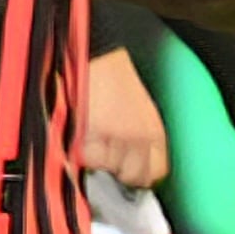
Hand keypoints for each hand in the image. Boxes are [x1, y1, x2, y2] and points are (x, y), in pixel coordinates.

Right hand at [82, 49, 169, 189]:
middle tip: (106, 158)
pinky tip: (79, 137)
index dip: (142, 175)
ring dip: (96, 161)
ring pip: (105, 170)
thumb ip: (141, 140)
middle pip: (133, 177)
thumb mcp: (141, 111)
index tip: (130, 172)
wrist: (97, 56)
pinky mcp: (87, 137)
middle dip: (118, 171)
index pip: (156, 172)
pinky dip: (78, 154)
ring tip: (91, 140)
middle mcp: (139, 140)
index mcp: (155, 133)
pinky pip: (83, 160)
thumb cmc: (116, 80)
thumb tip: (131, 164)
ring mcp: (113, 140)